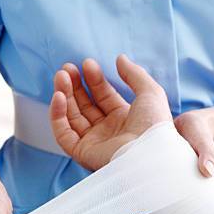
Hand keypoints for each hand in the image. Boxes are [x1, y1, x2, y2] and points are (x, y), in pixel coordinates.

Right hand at [49, 54, 172, 170]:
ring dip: (64, 95)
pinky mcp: (82, 153)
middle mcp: (109, 131)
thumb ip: (134, 74)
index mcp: (126, 119)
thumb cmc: (155, 126)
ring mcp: (95, 142)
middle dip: (76, 85)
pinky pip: (64, 134)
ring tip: (61, 75)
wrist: (150, 155)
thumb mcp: (150, 93)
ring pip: (72, 116)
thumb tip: (120, 58)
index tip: (87, 64)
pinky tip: (59, 96)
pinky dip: (58, 115)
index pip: (104, 97)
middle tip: (67, 68)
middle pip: (86, 105)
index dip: (95, 80)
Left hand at [128, 111, 213, 213]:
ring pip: (157, 209)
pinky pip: (148, 193)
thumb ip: (208, 153)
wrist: (192, 124)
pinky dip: (139, 199)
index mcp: (194, 189)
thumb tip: (208, 172)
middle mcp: (181, 192)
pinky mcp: (159, 177)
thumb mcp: (205, 141)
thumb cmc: (201, 133)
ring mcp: (169, 186)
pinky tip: (126, 202)